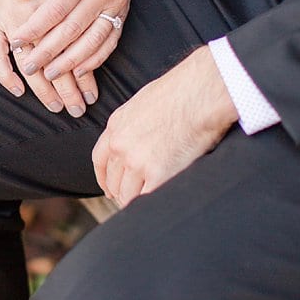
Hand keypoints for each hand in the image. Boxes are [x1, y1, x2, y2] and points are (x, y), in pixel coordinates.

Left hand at [10, 0, 137, 82]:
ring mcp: (118, 2)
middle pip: (74, 28)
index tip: (15, 40)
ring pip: (94, 40)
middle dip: (49, 51)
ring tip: (50, 74)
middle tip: (29, 66)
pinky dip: (96, 58)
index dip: (34, 27)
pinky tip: (79, 70)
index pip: (56, 7)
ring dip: (72, 61)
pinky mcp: (123, 11)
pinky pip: (111, 40)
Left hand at [92, 46, 237, 205]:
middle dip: (119, 191)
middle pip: (112, 179)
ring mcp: (136, 161)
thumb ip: (135, 123)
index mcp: (115, 127)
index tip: (108, 186)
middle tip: (127, 200)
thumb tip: (142, 136)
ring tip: (142, 207)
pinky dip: (149, 205)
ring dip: (133, 201)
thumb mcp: (143, 103)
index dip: (104, 177)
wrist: (199, 93)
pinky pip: (146, 198)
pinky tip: (155, 206)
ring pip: (126, 193)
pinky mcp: (157, 174)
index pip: (99, 159)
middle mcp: (120, 145)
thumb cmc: (182, 92)